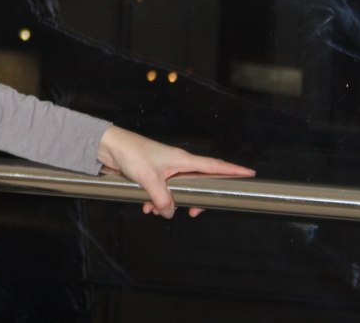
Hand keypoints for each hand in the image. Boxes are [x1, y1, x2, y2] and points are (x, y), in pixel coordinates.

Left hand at [97, 126, 253, 218]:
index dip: (234, 170)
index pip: (215, 166)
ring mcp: (165, 169)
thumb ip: (163, 198)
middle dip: (195, 201)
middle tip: (192, 212)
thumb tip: (170, 212)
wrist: (108, 146)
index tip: (251, 174)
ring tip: (155, 209)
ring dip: (169, 204)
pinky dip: (156, 201)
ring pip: (178, 191)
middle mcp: (177, 164)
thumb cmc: (130, 153)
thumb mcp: (149, 179)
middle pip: (198, 185)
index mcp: (183, 160)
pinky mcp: (153, 174)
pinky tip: (145, 206)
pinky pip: (162, 192)